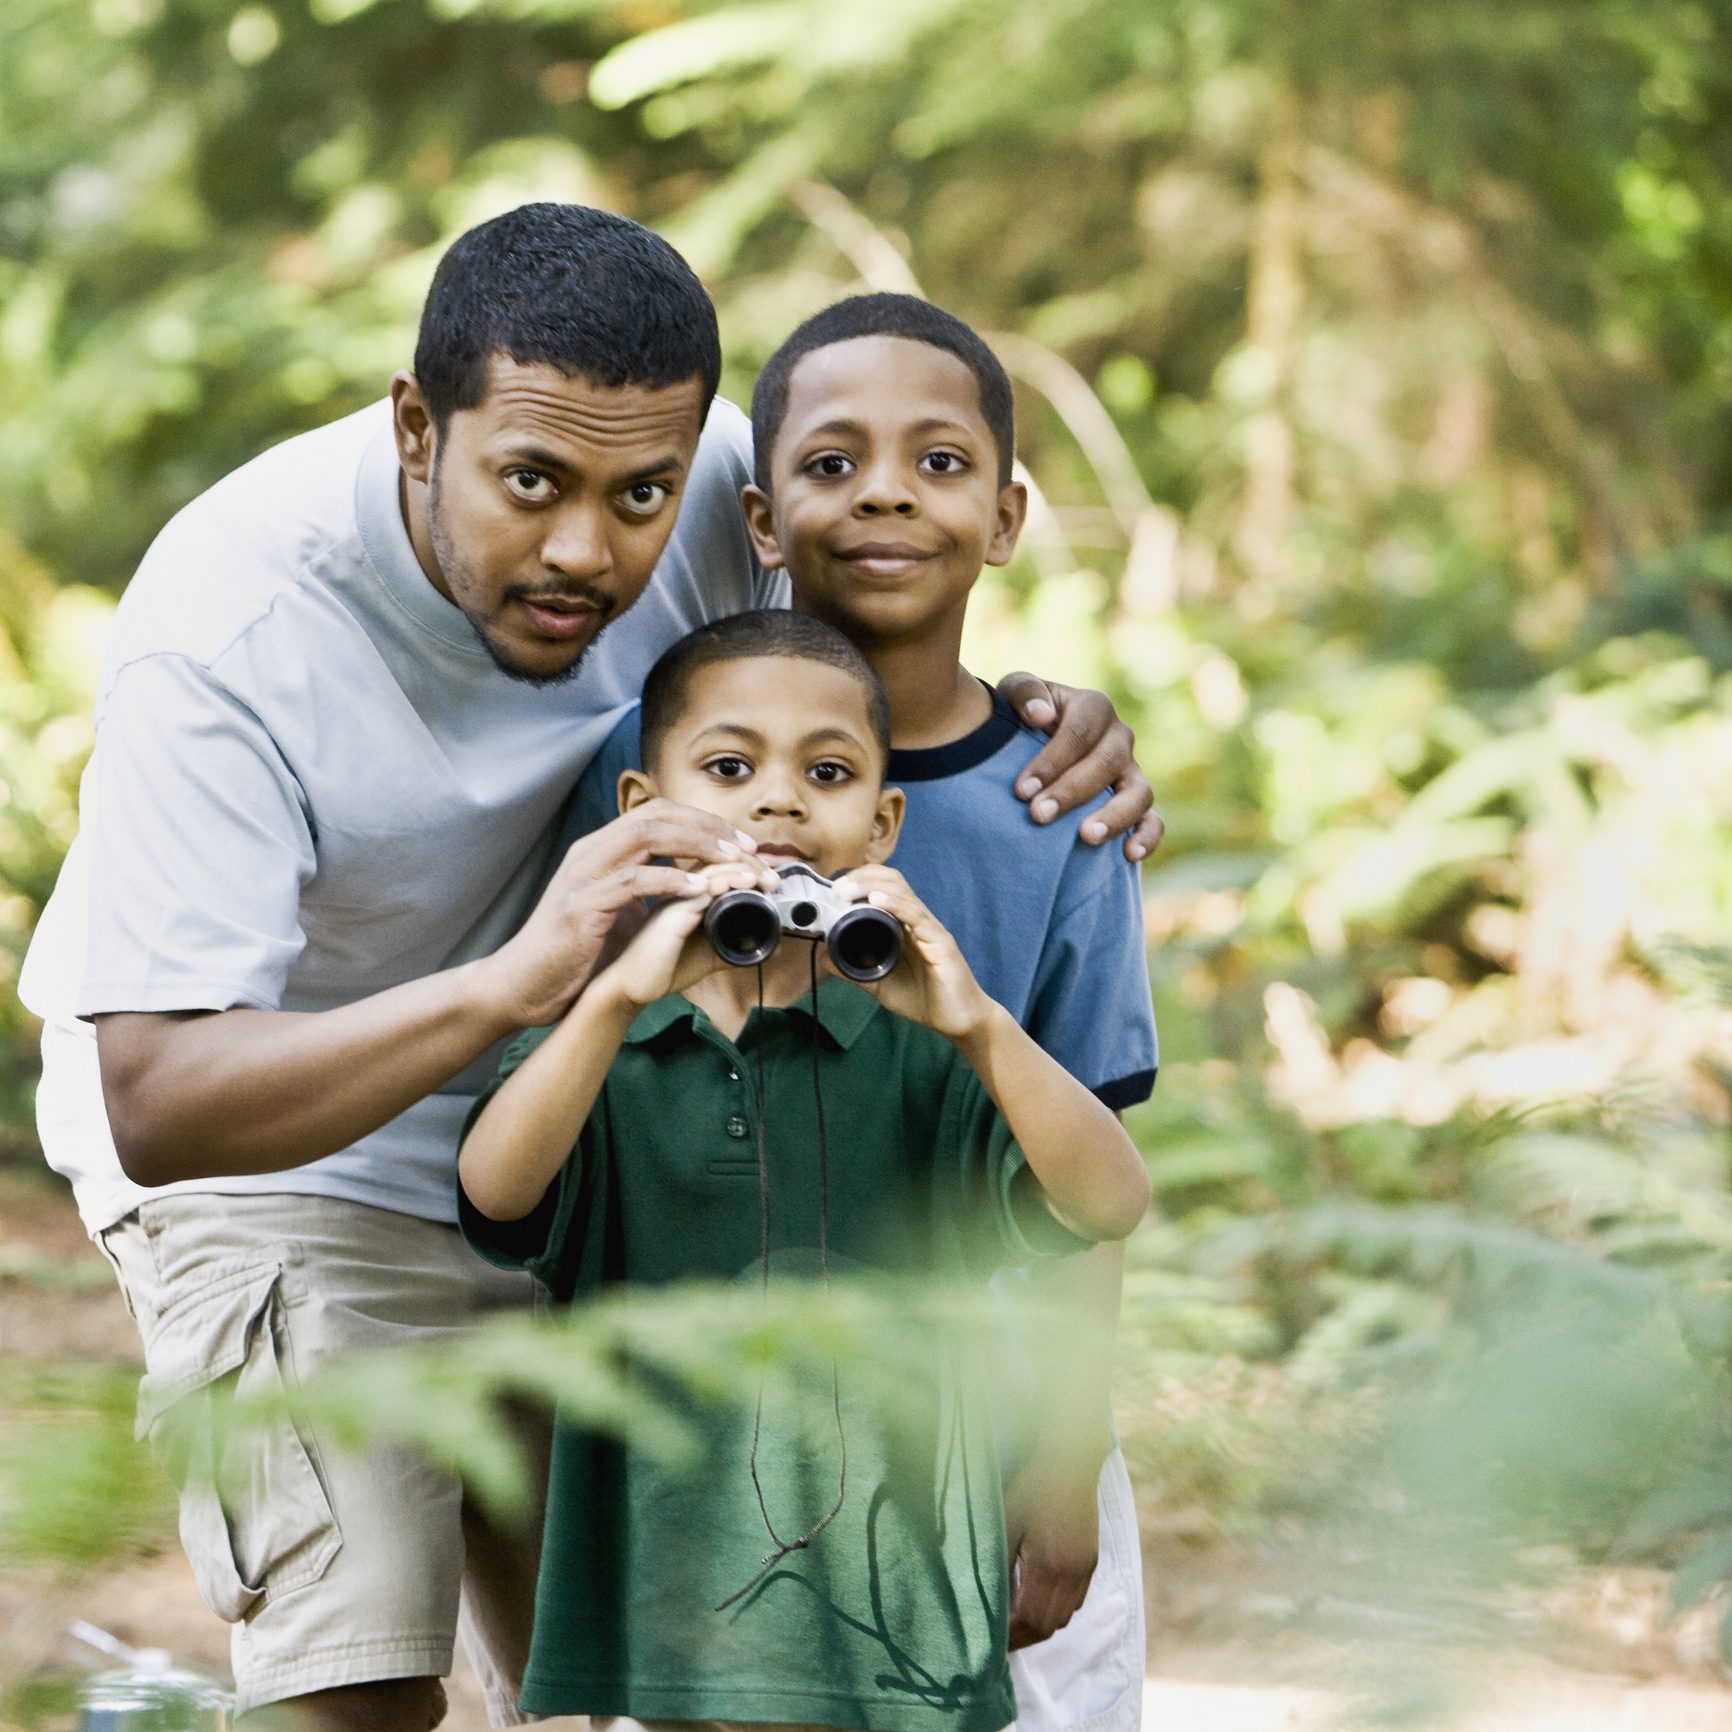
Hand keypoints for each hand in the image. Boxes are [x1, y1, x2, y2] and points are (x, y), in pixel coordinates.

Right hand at [476, 799, 775, 1028]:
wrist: (524, 986)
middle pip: (657, 815)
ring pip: (646, 836)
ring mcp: (583, 875)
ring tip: (733, 861)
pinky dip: (670, 880)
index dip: (703, 820)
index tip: (742, 842)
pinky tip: (698, 889)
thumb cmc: (574, 955)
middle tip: (750, 848)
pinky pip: (632, 881)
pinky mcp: (581, 906)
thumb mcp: (619, 913)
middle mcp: (591, 852)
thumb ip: (652, 893)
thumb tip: (699, 887)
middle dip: (709, 827)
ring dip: (697, 845)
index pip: (658, 812)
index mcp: (601, 850)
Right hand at [598, 861, 760, 1010]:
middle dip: (751, 862)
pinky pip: (699, 889)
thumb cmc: (664, 968)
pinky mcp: (670, 913)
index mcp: (687, 893)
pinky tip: (745, 883)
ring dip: (744, 869)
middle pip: (717, 859)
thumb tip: (774, 948)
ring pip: (711, 869)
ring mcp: (674, 897)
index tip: (775, 871)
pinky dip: (725, 882)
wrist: (631, 988)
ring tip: (767, 879)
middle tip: (776, 876)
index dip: (748, 861)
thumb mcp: (710, 955)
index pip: (720, 864)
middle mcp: (679, 889)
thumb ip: (738, 949)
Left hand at [831, 866, 994, 1041]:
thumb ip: (853, 970)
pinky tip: (879, 901)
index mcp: (903, 925)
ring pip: (903, 893)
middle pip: (892, 881)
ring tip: (848, 889)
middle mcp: (917, 921)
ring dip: (873, 886)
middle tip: (837, 886)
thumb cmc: (924, 999)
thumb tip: (824, 956)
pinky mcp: (941, 943)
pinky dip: (897, 905)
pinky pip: (918, 918)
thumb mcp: (878, 983)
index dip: (859, 879)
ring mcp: (930, 929)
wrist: (958, 1021)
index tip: (833, 887)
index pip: (883, 887)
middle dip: (862, 877)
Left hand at [996, 673, 1163, 862]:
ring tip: (1086, 836)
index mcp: (1094, 707)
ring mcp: (1132, 772)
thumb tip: (1041, 715)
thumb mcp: (1016, 692)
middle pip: (1106, 764)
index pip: (1078, 733)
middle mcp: (1120, 738)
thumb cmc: (1023, 717)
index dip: (1051, 762)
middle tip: (1038, 815)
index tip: (1021, 790)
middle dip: (1071, 792)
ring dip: (1115, 816)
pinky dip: (1147, 837)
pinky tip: (1128, 855)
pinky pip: (1153, 821)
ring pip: (1139, 793)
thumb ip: (1024, 693)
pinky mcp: (1137, 803)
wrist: (1035, 741)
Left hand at [1003, 1454, 1100, 1649]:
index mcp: (1050, 1565)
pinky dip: (1056, 1610)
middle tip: (997, 1640)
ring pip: (1065, 1617)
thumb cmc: (1031, 1487)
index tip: (988, 1642)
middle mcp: (1073, 1573)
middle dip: (1023, 1637)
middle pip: (1049, 1625)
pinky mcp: (1091, 1560)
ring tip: (1013, 1623)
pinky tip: (1036, 1600)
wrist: (1070, 1459)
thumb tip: (988, 1604)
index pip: (1030, 1620)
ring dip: (1040, 1625)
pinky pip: (1076, 1601)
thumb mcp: (1005, 1523)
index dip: (1009, 1637)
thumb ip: (997, 1566)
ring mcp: (1086, 1568)